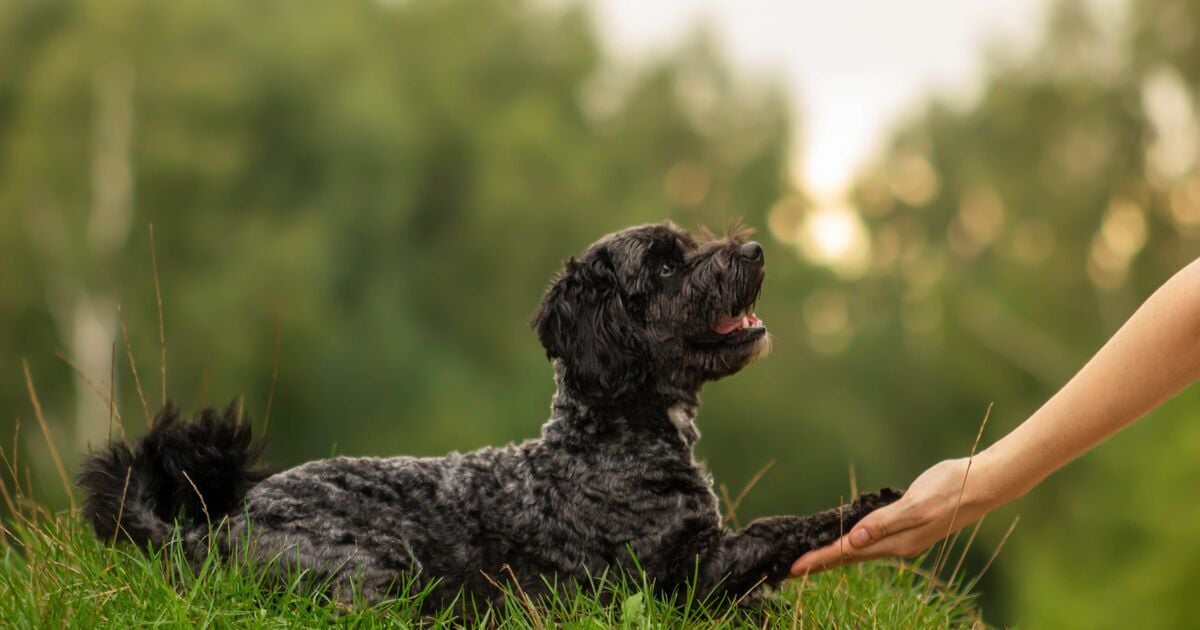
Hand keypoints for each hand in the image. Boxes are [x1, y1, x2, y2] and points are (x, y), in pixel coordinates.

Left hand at [789, 457, 995, 574]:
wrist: (983, 484)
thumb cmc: (950, 489)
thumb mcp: (916, 505)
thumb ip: (885, 523)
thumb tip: (855, 540)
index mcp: (897, 542)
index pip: (848, 553)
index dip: (819, 560)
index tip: (794, 569)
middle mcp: (898, 545)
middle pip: (850, 557)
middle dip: (821, 563)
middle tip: (792, 570)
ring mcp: (904, 537)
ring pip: (861, 550)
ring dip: (835, 554)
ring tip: (812, 559)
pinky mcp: (908, 526)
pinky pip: (873, 538)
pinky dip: (854, 541)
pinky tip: (848, 539)